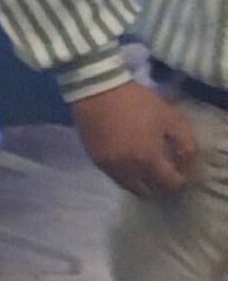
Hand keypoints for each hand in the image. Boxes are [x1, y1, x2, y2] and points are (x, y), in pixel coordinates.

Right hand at [71, 83, 202, 199]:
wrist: (96, 88)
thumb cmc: (136, 101)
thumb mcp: (170, 116)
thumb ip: (185, 143)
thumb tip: (184, 162)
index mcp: (148, 158)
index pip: (170, 184)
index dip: (179, 179)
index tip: (180, 168)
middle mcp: (128, 168)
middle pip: (149, 192)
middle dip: (161, 185)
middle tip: (164, 172)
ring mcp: (109, 166)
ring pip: (131, 188)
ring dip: (142, 183)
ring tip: (147, 168)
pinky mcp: (96, 160)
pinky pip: (116, 177)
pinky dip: (127, 175)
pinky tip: (130, 161)